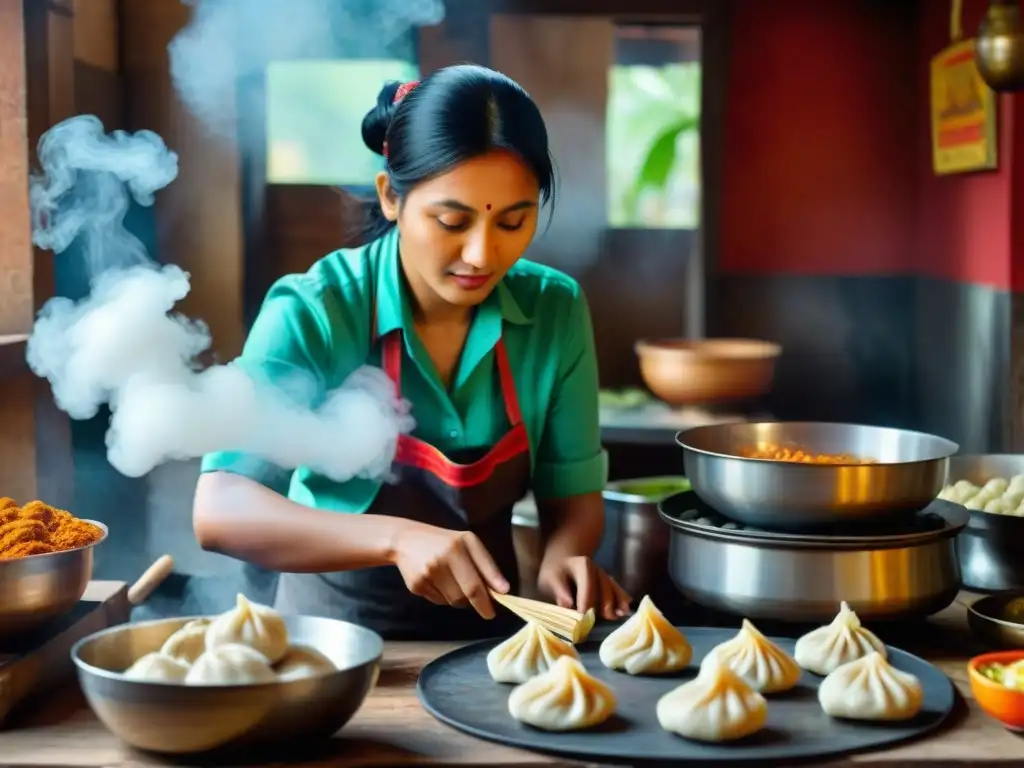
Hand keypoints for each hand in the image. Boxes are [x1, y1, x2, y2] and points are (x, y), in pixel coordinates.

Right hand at [391, 520, 509, 618]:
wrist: (405, 539)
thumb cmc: (444, 541)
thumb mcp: (468, 543)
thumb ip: (487, 566)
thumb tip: (503, 590)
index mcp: (456, 548)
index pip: (474, 585)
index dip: (485, 602)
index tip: (492, 613)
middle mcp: (440, 561)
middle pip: (464, 597)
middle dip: (476, 603)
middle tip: (483, 605)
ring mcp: (425, 575)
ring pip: (452, 601)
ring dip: (460, 598)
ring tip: (455, 581)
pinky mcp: (415, 586)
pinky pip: (438, 601)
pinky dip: (444, 596)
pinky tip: (439, 581)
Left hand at [536, 555, 631, 620]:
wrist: (563, 561)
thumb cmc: (555, 572)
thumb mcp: (550, 578)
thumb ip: (559, 590)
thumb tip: (568, 605)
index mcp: (584, 566)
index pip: (588, 586)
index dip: (586, 603)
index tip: (582, 618)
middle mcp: (598, 569)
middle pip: (604, 589)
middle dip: (603, 605)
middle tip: (600, 621)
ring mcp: (604, 575)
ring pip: (612, 590)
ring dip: (615, 604)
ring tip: (618, 616)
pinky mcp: (608, 582)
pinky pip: (616, 590)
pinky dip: (621, 599)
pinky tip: (624, 610)